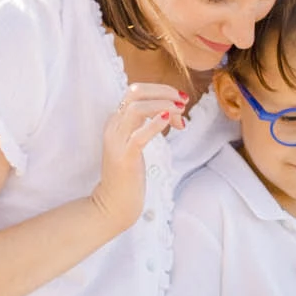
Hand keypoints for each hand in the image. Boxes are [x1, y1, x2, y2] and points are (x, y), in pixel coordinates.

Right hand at [90, 79, 185, 233]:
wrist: (112, 205)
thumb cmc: (128, 175)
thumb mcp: (135, 144)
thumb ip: (145, 125)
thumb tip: (170, 111)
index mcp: (116, 121)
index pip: (136, 91)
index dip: (161, 91)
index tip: (180, 102)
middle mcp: (114, 127)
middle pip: (135, 92)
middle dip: (163, 91)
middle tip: (183, 101)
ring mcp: (117, 142)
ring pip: (137, 109)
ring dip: (163, 105)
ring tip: (181, 112)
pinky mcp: (125, 159)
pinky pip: (139, 136)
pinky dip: (155, 125)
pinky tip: (169, 120)